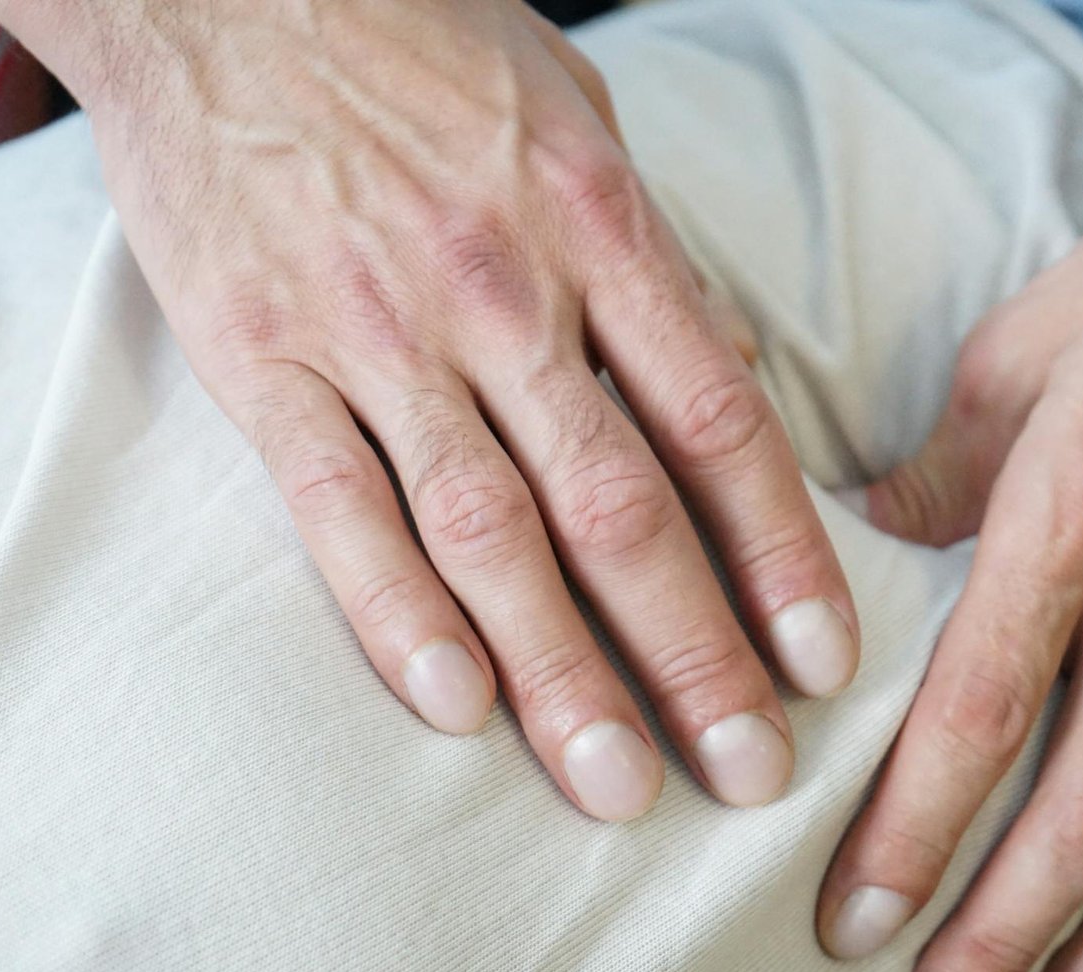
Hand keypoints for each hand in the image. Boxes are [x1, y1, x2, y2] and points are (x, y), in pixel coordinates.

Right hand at [0, 0, 857, 819]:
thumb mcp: (577, 118)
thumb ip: (647, 258)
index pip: (718, 422)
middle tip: (750, 773)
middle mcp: (500, 290)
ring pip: (488, 531)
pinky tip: (453, 706)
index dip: (780, 555)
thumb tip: (725, 380)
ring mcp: (376, 330)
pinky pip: (336, 505)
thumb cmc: (422, 44)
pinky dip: (394, 612)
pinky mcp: (260, 357)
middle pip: (621, 506)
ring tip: (620, 786)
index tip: (823, 664)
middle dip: (694, 654)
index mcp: (596, 224)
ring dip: (561, 673)